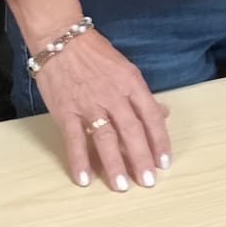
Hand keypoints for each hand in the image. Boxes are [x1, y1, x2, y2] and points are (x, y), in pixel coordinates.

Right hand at [30, 28, 171, 192]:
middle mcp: (113, 95)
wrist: (61, 40)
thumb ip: (143, 95)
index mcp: (131, 83)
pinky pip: (75, 140)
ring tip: (121, 186)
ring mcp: (89, 104)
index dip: (159, 141)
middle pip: (132, 131)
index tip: (165, 162)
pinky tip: (85, 179)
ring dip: (115, 164)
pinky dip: (79, 160)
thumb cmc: (95, 54)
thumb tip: (163, 114)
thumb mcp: (126, 69)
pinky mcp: (66, 111)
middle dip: (141, 158)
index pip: (151, 116)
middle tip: (148, 182)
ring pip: (106, 138)